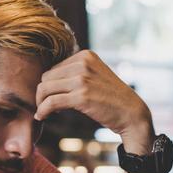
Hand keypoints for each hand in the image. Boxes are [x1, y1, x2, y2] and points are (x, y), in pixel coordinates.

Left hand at [35, 50, 153, 150]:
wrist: (131, 113)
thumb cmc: (111, 98)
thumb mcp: (95, 75)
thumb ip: (75, 72)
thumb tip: (46, 80)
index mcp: (86, 55)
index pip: (54, 68)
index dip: (51, 84)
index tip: (54, 97)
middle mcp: (83, 63)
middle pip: (46, 77)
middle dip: (43, 93)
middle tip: (46, 106)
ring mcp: (82, 79)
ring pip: (45, 89)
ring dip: (40, 102)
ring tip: (43, 112)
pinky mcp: (81, 96)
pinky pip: (51, 102)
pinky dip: (43, 110)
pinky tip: (42, 116)